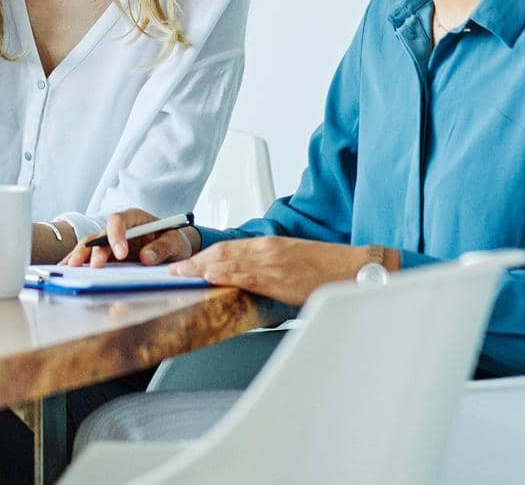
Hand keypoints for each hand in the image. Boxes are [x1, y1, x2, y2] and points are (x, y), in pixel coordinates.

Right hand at [58, 208, 198, 267]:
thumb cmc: (173, 241)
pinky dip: (77, 261)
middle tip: (93, 266)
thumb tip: (147, 257)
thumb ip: (162, 248)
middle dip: (94, 250)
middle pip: (100, 234)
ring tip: (69, 268)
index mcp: (134, 218)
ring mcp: (110, 241)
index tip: (121, 254)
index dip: (116, 236)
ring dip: (80, 256)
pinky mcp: (107, 254)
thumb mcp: (175, 243)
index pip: (118, 220)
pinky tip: (66, 269)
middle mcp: (118, 228)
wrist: (173, 248)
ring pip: (90, 245)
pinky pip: (89, 256)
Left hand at [169, 237, 380, 305]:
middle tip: (172, 269)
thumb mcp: (290, 263)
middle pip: (222, 253)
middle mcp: (266, 249)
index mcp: (269, 245)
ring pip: (229, 261)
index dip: (204, 255)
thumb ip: (266, 268)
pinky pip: (246, 275)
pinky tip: (209, 276)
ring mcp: (271, 262)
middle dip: (195, 261)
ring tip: (181, 273)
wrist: (352, 269)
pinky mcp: (279, 277)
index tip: (186, 262)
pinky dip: (225, 274)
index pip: (228, 248)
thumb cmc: (325, 268)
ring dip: (201, 267)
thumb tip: (246, 279)